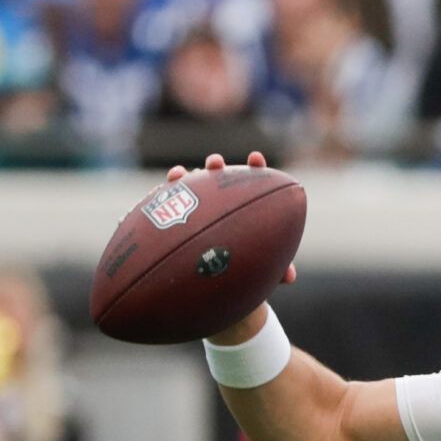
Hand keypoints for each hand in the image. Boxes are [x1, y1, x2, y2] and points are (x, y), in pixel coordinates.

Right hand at [167, 151, 297, 343]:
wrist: (215, 282)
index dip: (254, 168)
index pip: (251, 182)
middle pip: (216, 178)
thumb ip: (275, 270)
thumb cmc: (243, 269)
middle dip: (215, 167)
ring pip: (187, 188)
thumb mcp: (260, 270)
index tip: (255, 159)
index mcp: (243, 207)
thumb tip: (289, 277)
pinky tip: (151, 199)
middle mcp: (218, 202)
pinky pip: (163, 208)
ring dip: (182, 178)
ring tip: (178, 175)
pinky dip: (158, 201)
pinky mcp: (173, 219)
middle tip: (214, 163)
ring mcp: (194, 208)